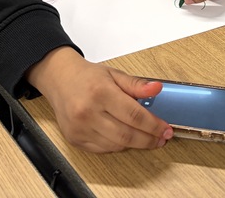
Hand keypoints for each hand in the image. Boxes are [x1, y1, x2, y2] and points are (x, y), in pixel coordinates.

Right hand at [27, 47, 172, 152]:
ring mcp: (80, 128)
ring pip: (116, 145)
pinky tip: (126, 138)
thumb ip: (137, 84)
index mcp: (101, 92)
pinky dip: (118, 146)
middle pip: (126, 135)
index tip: (165, 129)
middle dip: (148, 139)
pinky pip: (103, 149)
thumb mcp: (114, 74)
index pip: (134, 115)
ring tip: (146, 137)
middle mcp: (88, 112)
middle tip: (161, 138)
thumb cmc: (87, 76)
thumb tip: (157, 88)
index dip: (153, 125)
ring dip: (135, 144)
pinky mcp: (75, 139)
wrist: (59, 79)